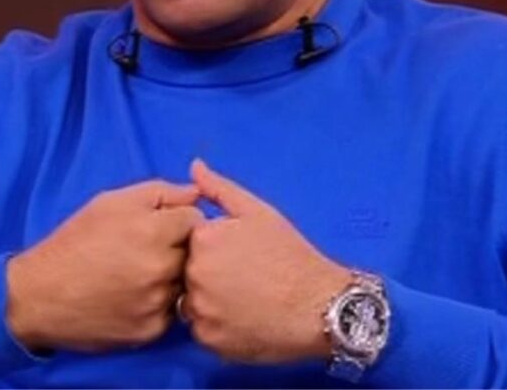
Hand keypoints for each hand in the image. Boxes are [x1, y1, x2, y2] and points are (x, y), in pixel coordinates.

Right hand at [6, 180, 203, 351]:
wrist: (40, 294)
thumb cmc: (75, 241)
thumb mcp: (111, 202)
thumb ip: (160, 192)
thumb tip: (196, 193)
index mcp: (153, 231)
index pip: (196, 219)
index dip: (180, 219)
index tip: (163, 226)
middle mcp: (160, 269)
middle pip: (194, 253)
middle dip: (179, 248)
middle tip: (150, 250)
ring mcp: (157, 303)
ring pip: (184, 283)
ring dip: (171, 277)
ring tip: (139, 274)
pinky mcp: (150, 330)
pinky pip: (171, 311)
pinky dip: (159, 303)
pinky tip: (134, 296)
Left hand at [183, 159, 351, 362]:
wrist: (319, 306)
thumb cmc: (291, 255)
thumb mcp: (258, 212)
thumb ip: (219, 189)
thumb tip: (194, 166)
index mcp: (203, 239)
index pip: (188, 240)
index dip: (212, 246)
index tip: (237, 254)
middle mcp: (195, 274)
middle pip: (186, 271)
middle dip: (207, 272)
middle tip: (243, 276)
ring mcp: (201, 310)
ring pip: (191, 301)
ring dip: (208, 300)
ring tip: (243, 298)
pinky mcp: (209, 340)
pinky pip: (201, 329)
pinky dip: (216, 325)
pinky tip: (242, 318)